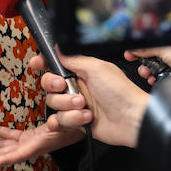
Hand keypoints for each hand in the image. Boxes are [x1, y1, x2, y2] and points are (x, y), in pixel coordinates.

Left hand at [0, 119, 82, 168]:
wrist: (84, 126)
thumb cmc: (78, 126)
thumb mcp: (70, 125)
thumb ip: (61, 125)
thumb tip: (53, 125)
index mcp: (40, 145)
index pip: (20, 155)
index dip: (5, 159)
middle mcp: (32, 147)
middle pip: (6, 153)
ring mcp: (30, 142)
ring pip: (6, 145)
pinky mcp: (30, 137)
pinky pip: (12, 135)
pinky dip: (0, 132)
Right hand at [33, 53, 147, 147]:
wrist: (132, 120)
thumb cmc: (121, 92)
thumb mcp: (97, 67)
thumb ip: (73, 58)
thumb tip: (57, 48)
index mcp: (81, 71)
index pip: (55, 65)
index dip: (43, 64)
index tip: (37, 64)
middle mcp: (77, 87)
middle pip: (49, 86)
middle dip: (56, 88)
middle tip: (67, 88)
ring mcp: (76, 106)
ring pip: (54, 105)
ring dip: (69, 107)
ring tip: (86, 108)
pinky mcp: (77, 122)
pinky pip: (60, 121)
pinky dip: (70, 121)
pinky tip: (83, 119)